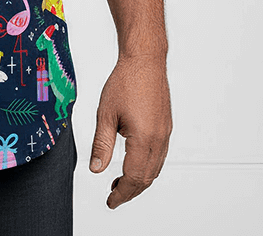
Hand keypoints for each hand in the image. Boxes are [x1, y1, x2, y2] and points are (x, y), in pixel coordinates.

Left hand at [89, 53, 171, 209]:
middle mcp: (159, 140)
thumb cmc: (126, 81)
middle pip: (147, 178)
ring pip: (155, 168)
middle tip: (114, 195)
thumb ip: (102, 144)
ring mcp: (165, 133)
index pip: (134, 178)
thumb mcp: (105, 114)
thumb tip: (96, 168)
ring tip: (121, 182)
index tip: (111, 201)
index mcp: (144, 139)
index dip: (122, 193)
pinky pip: (159, 156)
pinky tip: (134, 162)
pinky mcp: (166, 126)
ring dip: (140, 180)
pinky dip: (147, 166)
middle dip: (131, 191)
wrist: (144, 61)